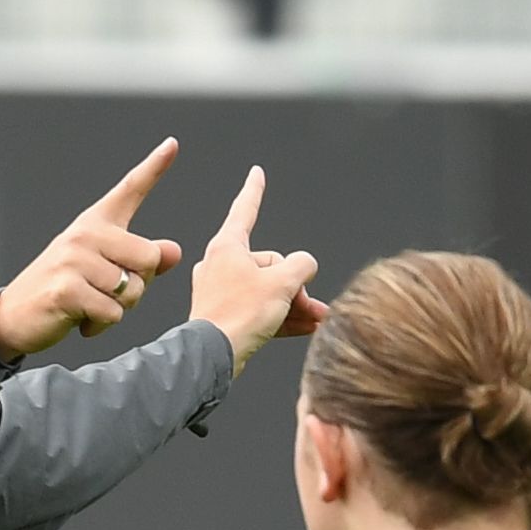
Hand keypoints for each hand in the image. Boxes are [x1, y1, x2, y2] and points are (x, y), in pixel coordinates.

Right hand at [0, 139, 187, 358]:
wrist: (15, 315)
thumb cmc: (65, 291)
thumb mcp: (104, 271)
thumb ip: (140, 262)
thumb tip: (174, 252)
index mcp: (95, 223)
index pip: (130, 190)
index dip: (154, 167)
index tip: (173, 144)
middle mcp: (85, 233)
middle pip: (149, 258)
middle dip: (138, 286)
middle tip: (106, 293)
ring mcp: (74, 259)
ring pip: (132, 290)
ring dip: (119, 309)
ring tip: (90, 306)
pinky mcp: (67, 288)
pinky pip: (113, 313)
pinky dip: (102, 325)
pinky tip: (80, 319)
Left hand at [187, 166, 325, 366]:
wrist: (213, 357)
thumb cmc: (241, 314)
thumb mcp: (282, 283)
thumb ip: (301, 265)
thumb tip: (305, 266)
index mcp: (227, 247)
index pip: (245, 210)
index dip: (255, 190)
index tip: (256, 172)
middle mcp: (220, 265)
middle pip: (269, 263)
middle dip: (294, 285)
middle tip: (308, 304)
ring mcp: (220, 291)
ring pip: (267, 290)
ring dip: (294, 304)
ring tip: (318, 319)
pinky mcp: (224, 316)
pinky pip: (260, 310)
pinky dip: (281, 317)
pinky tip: (307, 328)